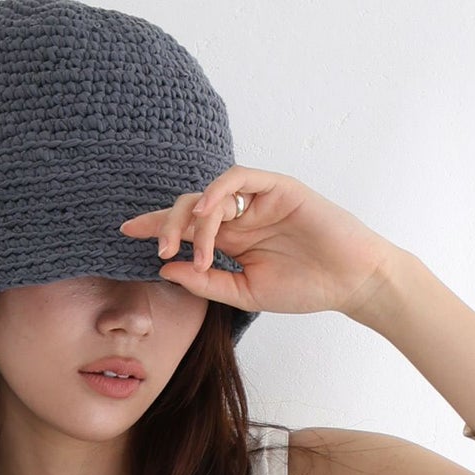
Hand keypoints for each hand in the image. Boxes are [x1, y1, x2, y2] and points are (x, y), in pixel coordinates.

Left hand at [117, 165, 395, 321]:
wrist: (350, 282)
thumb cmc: (305, 288)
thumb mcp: (245, 294)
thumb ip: (207, 283)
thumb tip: (165, 270)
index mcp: (232, 240)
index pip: (186, 228)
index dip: (156, 226)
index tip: (125, 233)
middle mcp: (241, 216)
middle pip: (189, 207)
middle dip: (166, 225)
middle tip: (159, 250)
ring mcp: (257, 199)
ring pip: (209, 195)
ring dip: (191, 220)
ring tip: (184, 247)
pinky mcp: (276, 187)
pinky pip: (237, 179)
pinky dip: (215, 192)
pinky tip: (204, 214)